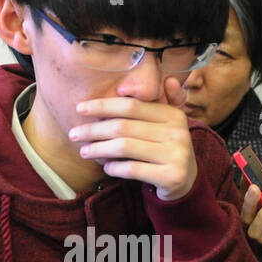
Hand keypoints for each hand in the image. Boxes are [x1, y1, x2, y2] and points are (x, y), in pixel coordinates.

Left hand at [69, 78, 197, 200]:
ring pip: (125, 147)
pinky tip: (106, 167)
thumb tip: (169, 79)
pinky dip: (115, 167)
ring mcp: (176, 155)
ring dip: (99, 149)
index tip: (80, 109)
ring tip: (84, 151)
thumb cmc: (168, 149)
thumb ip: (167, 101)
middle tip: (74, 134)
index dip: (103, 105)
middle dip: (94, 129)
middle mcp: (178, 132)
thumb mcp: (170, 124)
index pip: (131, 106)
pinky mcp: (171, 176)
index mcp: (173, 115)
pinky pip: (133, 169)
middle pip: (124, 126)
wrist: (187, 182)